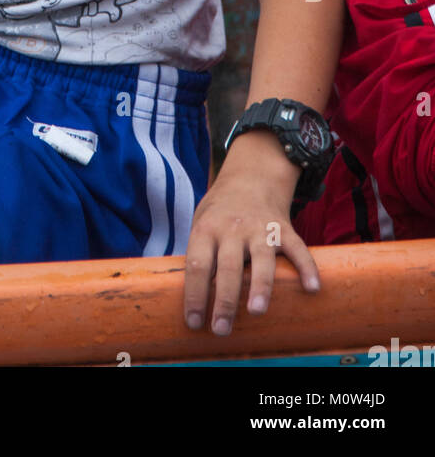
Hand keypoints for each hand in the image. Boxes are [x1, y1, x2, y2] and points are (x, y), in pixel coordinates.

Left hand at [183, 135, 319, 335]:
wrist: (250, 176)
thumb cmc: (219, 212)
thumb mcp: (201, 224)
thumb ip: (201, 255)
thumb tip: (196, 300)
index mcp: (207, 229)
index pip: (197, 264)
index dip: (194, 294)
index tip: (193, 322)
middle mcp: (233, 228)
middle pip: (227, 266)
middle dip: (224, 300)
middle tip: (220, 329)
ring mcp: (259, 228)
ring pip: (261, 259)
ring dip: (259, 286)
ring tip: (256, 312)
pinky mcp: (283, 229)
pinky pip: (297, 248)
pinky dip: (306, 267)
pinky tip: (312, 288)